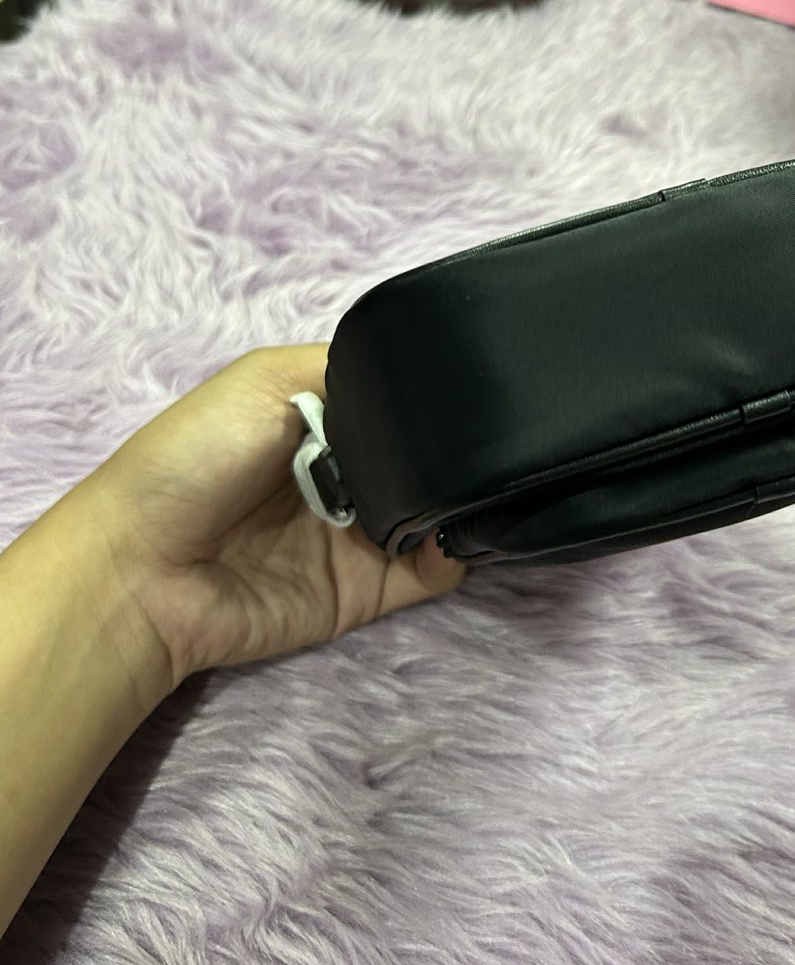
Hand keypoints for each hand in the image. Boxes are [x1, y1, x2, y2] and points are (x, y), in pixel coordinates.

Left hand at [86, 346, 463, 689]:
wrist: (146, 570)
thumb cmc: (194, 458)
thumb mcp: (266, 379)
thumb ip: (348, 375)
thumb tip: (422, 388)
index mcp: (323, 417)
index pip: (397, 400)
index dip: (427, 393)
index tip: (460, 384)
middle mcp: (348, 472)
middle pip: (424, 456)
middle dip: (450, 447)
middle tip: (473, 435)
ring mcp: (360, 532)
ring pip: (436, 512)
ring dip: (459, 500)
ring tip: (477, 482)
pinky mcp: (368, 589)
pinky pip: (430, 572)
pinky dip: (454, 554)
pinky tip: (452, 532)